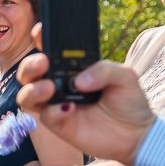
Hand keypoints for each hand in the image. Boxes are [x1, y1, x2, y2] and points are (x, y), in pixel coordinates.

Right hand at [12, 37, 156, 163]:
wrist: (137, 134)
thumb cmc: (129, 101)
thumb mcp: (125, 76)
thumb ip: (104, 70)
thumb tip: (78, 81)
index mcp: (72, 67)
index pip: (50, 49)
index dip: (40, 38)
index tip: (40, 31)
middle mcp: (59, 84)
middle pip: (29, 72)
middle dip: (29, 65)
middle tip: (43, 63)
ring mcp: (56, 104)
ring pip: (27, 95)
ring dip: (32, 89)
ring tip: (50, 88)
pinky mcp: (59, 125)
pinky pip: (45, 116)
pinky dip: (53, 111)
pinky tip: (70, 108)